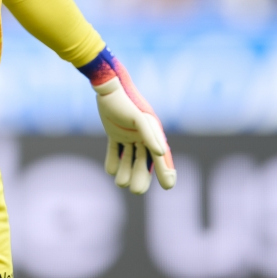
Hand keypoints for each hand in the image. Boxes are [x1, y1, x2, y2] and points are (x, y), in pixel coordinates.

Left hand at [81, 48, 175, 193]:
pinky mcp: (114, 132)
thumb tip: (162, 152)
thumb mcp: (140, 118)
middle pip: (144, 161)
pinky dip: (113, 160)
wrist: (108, 86)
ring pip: (129, 158)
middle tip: (136, 191)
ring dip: (126, 170)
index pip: (160, 156)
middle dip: (141, 176)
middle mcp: (142, 135)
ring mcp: (128, 134)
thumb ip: (151, 134)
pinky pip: (116, 150)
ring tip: (120, 183)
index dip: (165, 171)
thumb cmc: (126, 100)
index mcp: (152, 132)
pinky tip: (110, 170)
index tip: (168, 186)